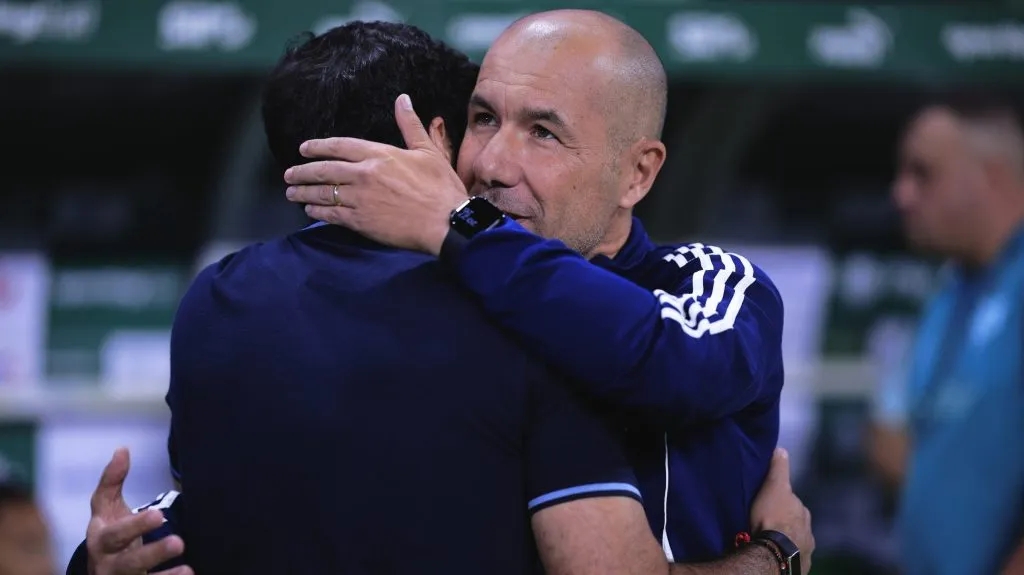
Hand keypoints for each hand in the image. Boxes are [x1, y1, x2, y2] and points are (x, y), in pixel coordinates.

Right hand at [86, 448, 191, 574]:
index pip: (116, 534)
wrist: (102, 568)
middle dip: (153, 553)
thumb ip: (112, 480)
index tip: (158, 515)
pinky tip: (189, 574)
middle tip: (179, 542)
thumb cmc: (109, 531)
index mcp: (100, 540)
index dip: (135, 526)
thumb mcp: (106, 507)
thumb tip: (122, 449)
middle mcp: (109, 564)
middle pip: (129, 562)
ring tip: (187, 568)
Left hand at [283, 94, 468, 255]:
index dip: (318, 147)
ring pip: (323, 193)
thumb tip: (403, 99)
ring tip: (291, 193)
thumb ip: (410, 125)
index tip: (303, 149)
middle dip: (303, 171)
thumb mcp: (429, 151)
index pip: (340, 146)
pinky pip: (331, 214)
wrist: (446, 222)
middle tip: (288, 174)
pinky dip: (317, 212)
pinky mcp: (361, 221)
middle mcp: (365, 174)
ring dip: (304, 192)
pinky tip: (310, 211)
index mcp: (380, 154)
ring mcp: (360, 198)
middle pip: (324, 170)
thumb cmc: (441, 188)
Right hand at [750, 448, 813, 574]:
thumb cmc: (773, 517)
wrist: (775, 552)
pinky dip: (785, 554)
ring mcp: (806, 550)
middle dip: (785, 523)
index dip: (781, 503)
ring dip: (785, 540)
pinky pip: (792, 557)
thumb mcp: (774, 487)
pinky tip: (774, 553)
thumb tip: (782, 449)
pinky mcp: (800, 566)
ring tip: (768, 541)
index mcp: (803, 512)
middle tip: (766, 523)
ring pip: (794, 541)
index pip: (793, 504)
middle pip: (795, 523)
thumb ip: (779, 469)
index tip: (768, 505)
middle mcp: (809, 531)